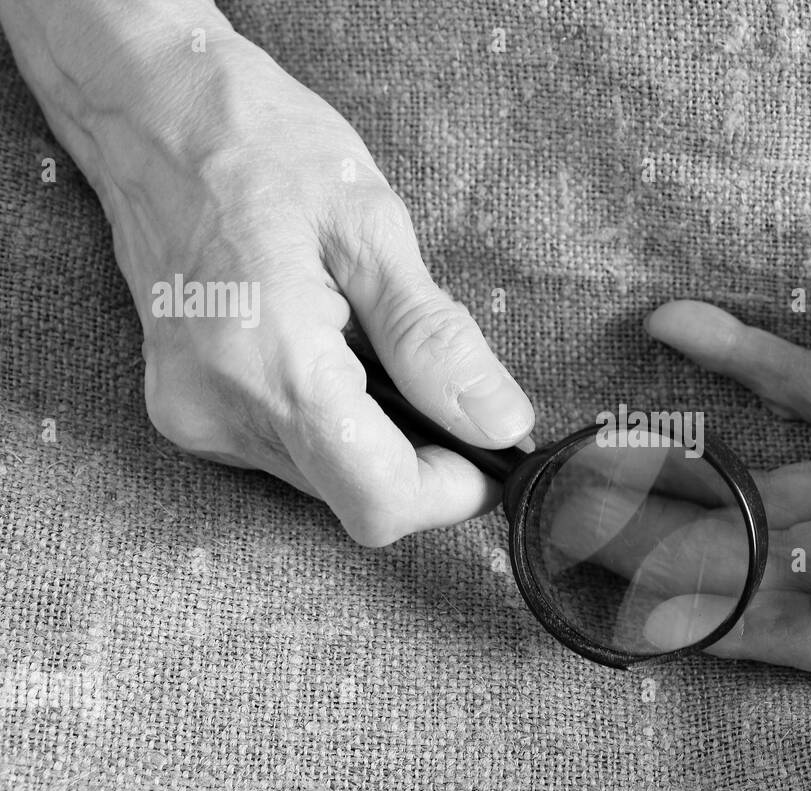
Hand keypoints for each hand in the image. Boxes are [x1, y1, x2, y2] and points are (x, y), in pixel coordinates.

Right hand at [73, 21, 534, 543]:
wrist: (152, 112)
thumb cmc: (262, 147)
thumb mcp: (373, 230)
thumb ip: (435, 342)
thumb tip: (501, 424)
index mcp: (272, 365)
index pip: (379, 500)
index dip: (452, 491)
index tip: (491, 452)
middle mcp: (220, 412)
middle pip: (356, 497)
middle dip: (420, 457)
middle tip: (438, 375)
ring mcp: (194, 418)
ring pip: (327, 479)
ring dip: (376, 436)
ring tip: (369, 340)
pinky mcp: (186, 412)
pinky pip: (288, 451)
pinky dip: (332, 420)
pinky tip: (330, 347)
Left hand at [642, 219, 810, 674]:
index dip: (749, 630)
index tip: (661, 620)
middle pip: (776, 559)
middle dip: (685, 552)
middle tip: (587, 531)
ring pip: (770, 486)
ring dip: (690, 473)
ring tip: (600, 456)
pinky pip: (799, 387)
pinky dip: (741, 361)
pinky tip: (674, 324)